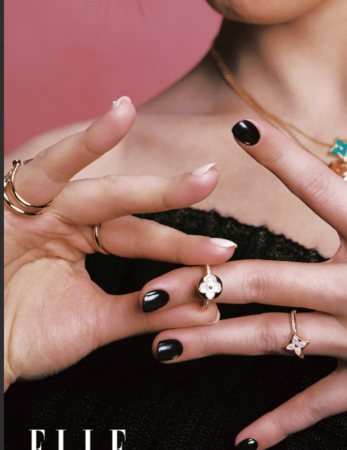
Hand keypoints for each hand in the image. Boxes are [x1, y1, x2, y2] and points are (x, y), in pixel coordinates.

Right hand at [3, 97, 237, 391]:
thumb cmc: (21, 338)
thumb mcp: (93, 325)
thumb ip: (146, 312)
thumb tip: (210, 309)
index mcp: (83, 237)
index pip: (140, 234)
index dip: (182, 243)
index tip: (223, 252)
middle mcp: (62, 215)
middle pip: (121, 199)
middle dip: (167, 190)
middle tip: (211, 175)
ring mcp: (33, 206)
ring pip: (81, 172)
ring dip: (112, 140)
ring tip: (142, 113)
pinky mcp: (9, 201)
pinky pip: (49, 168)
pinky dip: (86, 143)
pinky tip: (120, 112)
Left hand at [145, 118, 346, 449]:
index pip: (321, 191)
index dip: (281, 157)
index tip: (240, 130)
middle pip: (267, 282)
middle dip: (206, 281)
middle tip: (149, 281)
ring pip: (271, 343)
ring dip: (213, 344)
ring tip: (160, 346)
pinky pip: (314, 407)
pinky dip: (279, 424)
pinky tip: (239, 441)